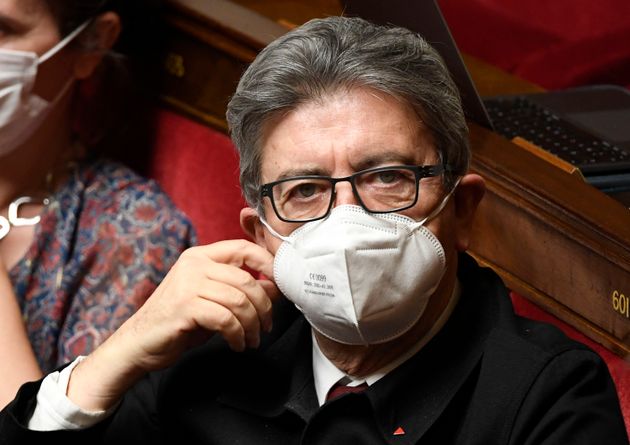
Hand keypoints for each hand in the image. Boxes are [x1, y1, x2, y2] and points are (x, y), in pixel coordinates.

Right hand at [68, 240, 279, 409]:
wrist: (139, 343)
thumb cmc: (179, 321)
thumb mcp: (213, 299)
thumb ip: (240, 289)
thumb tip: (276, 288)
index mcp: (201, 256)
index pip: (243, 248)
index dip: (268, 263)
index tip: (280, 285)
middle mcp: (194, 265)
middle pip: (247, 279)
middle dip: (264, 307)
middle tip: (266, 326)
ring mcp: (188, 284)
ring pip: (239, 300)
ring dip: (252, 325)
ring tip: (251, 340)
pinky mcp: (184, 307)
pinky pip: (226, 319)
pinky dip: (237, 334)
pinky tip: (236, 344)